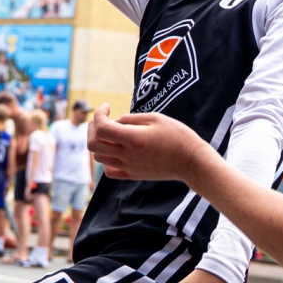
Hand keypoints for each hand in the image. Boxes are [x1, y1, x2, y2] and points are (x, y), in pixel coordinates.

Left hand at [88, 105, 204, 182]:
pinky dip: (106, 160)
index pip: (101, 128)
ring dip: (98, 142)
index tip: (107, 107)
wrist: (191, 161)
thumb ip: (131, 118)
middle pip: (93, 144)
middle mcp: (128, 155)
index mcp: (134, 139)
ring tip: (110, 133)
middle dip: (92, 128)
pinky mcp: (133, 175)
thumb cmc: (177, 136)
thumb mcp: (156, 118)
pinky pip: (109, 171)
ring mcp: (129, 167)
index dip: (99, 114)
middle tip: (102, 119)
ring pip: (98, 157)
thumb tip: (114, 121)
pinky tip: (115, 151)